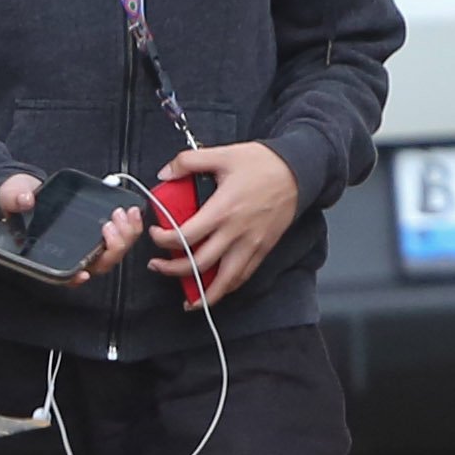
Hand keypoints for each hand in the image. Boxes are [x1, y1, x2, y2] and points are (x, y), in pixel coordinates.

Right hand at [0, 167, 149, 278]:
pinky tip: (131, 211)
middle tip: (110, 224)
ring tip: (124, 214)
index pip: (62, 274)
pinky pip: (120, 237)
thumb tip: (25, 200)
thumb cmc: (16, 200)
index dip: (74, 278)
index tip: (83, 272)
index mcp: (47, 254)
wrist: (26, 189)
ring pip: (113, 253)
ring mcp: (88, 245)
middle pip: (98, 264)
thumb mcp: (11, 196)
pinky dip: (129, 227)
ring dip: (125, 236)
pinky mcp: (100, 232)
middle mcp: (71, 254)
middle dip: (112, 248)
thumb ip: (16, 200)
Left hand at [152, 140, 301, 304]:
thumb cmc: (262, 163)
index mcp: (223, 209)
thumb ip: (188, 162)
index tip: (155, 235)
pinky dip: (227, 288)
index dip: (164, 240)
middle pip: (199, 264)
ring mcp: (251, 244)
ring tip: (187, 300)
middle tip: (157, 265)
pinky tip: (214, 292)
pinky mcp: (263, 249)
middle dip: (173, 270)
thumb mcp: (222, 154)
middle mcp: (236, 232)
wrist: (298, 172)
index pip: (186, 236)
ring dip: (203, 294)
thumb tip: (164, 173)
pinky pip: (243, 276)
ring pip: (224, 280)